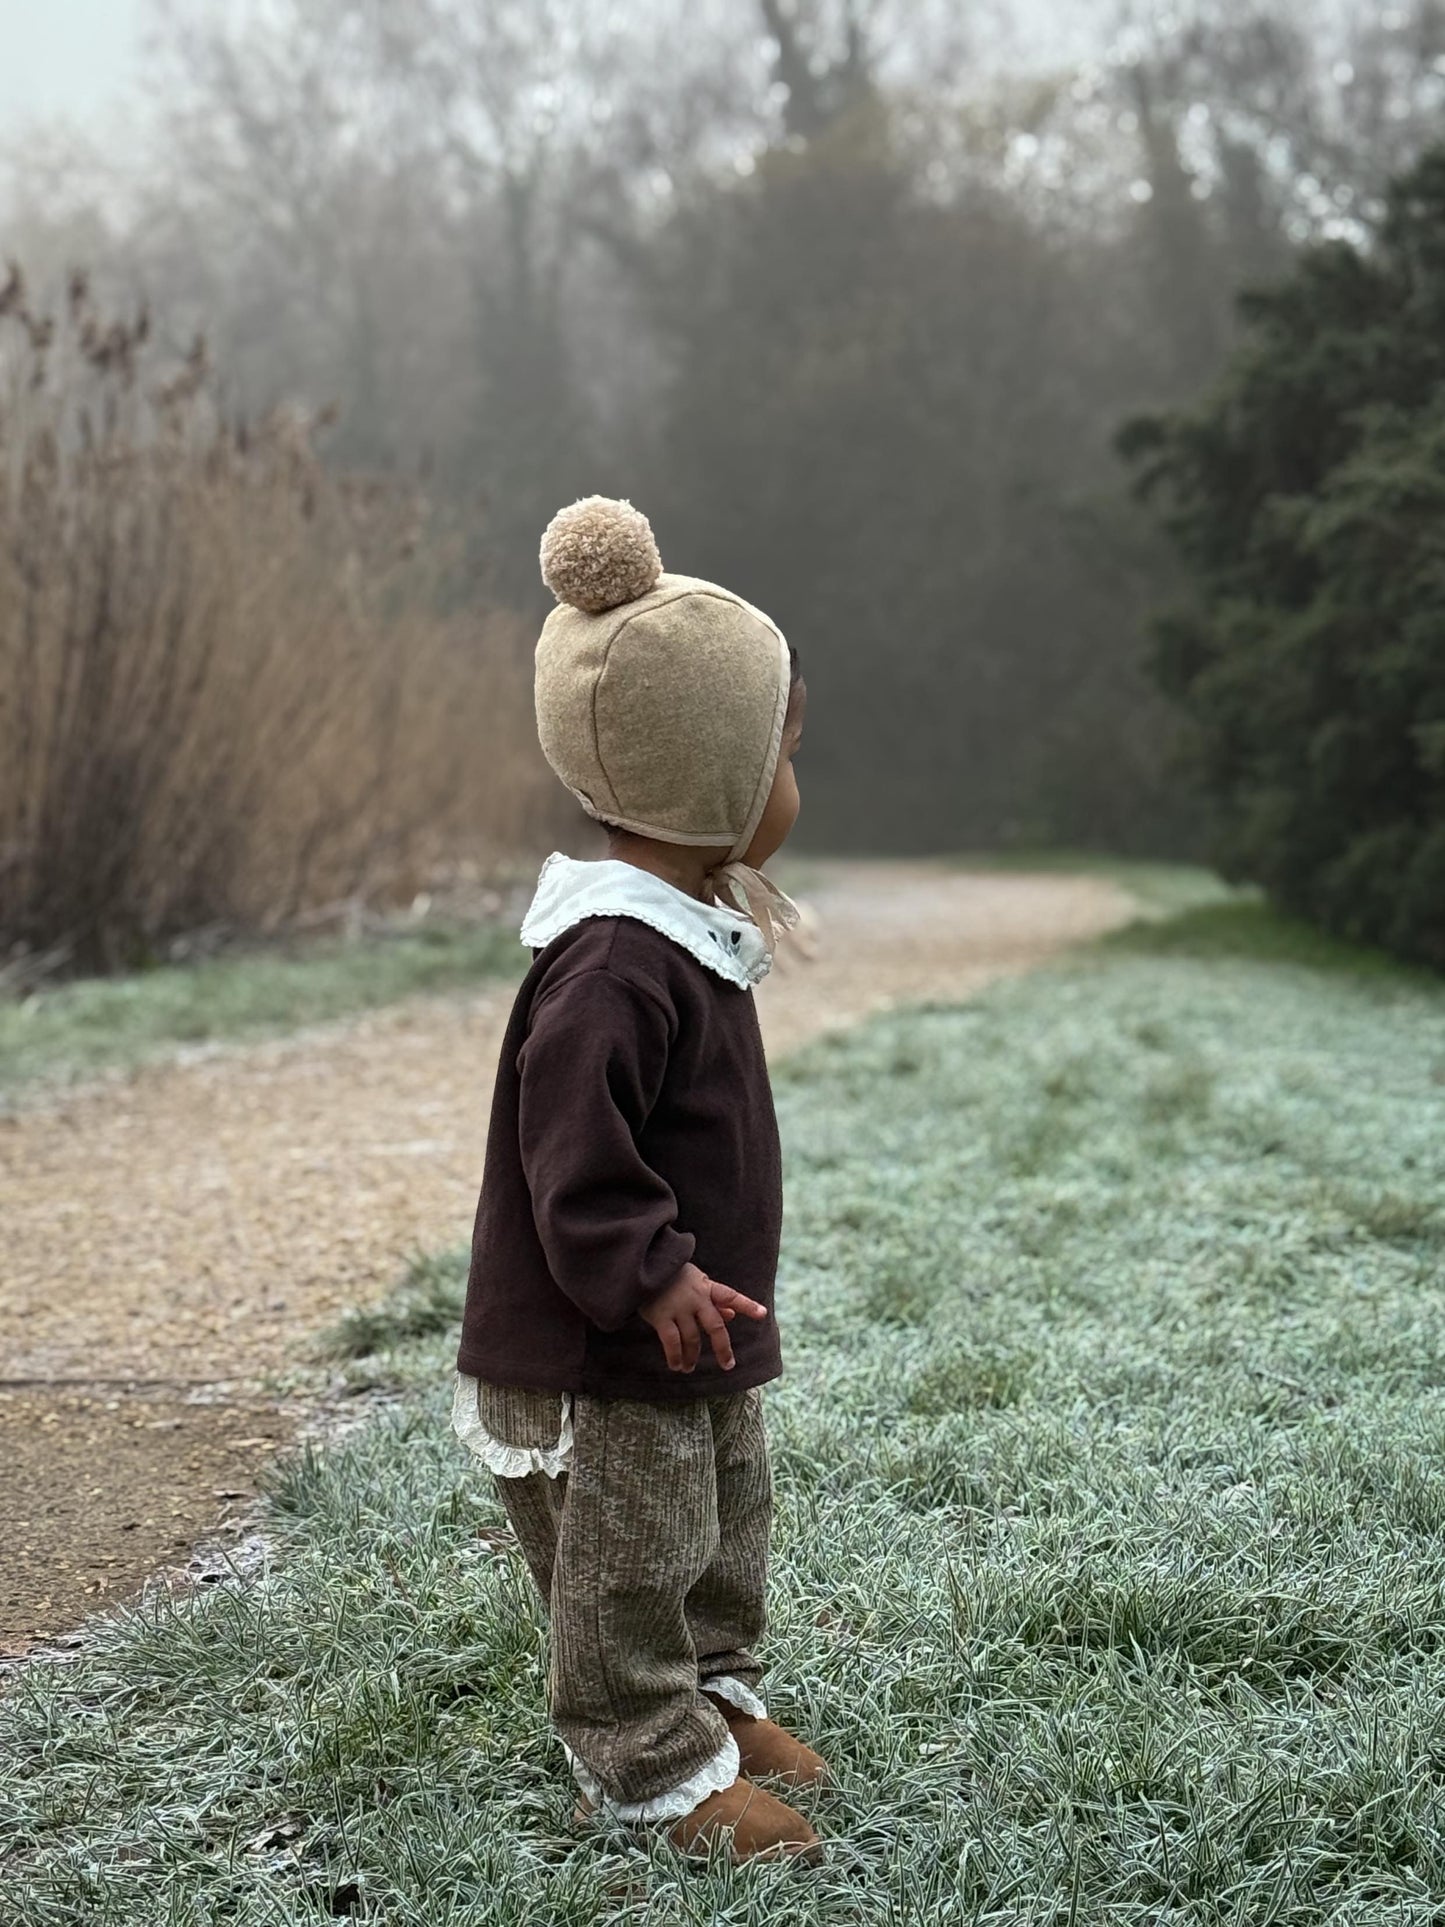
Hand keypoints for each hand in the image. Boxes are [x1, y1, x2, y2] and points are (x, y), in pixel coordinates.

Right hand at [639, 1261, 767, 1372]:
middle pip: (715, 1326)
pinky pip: (672, 1342)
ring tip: (689, 1367)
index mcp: (706, 1287)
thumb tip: (732, 1315)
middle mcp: (695, 1298)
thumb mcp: (696, 1281)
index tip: (762, 1314)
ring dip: (692, 1357)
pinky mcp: (661, 1316)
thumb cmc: (673, 1276)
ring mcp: (678, 1307)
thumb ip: (714, 1299)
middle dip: (723, 1348)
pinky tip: (676, 1365)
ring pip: (693, 1338)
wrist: (643, 1266)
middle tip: (728, 1365)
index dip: (747, 1305)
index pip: (731, 1296)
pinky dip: (675, 1356)